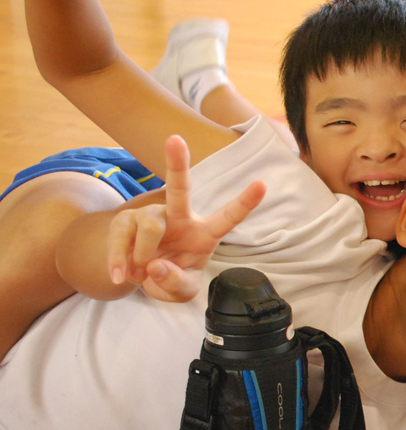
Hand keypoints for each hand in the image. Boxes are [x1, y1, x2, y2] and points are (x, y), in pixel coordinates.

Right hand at [106, 135, 264, 300]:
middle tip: (175, 138)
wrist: (139, 277)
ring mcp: (151, 215)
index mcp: (205, 233)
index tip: (262, 184)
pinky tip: (120, 276)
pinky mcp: (126, 221)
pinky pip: (121, 236)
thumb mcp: (181, 291)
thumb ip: (175, 283)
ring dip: (143, 254)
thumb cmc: (172, 278)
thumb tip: (155, 267)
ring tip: (139, 274)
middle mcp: (180, 217)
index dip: (245, 202)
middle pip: (180, 189)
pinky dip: (118, 259)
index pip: (229, 217)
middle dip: (177, 163)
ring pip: (150, 225)